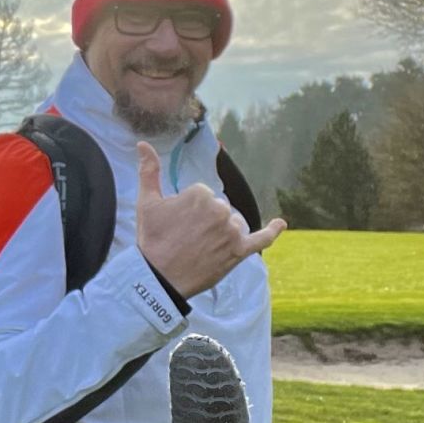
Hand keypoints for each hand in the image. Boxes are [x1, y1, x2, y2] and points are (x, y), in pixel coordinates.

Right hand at [134, 141, 284, 297]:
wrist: (159, 278)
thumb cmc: (152, 239)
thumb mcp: (147, 202)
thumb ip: (148, 170)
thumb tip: (143, 144)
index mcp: (200, 194)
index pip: (201, 196)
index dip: (187, 211)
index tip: (176, 226)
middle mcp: (220, 209)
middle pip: (218, 209)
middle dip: (204, 222)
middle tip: (185, 239)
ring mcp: (232, 231)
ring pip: (232, 224)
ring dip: (221, 232)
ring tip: (200, 247)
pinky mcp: (239, 252)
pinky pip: (261, 239)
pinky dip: (272, 231)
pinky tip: (281, 224)